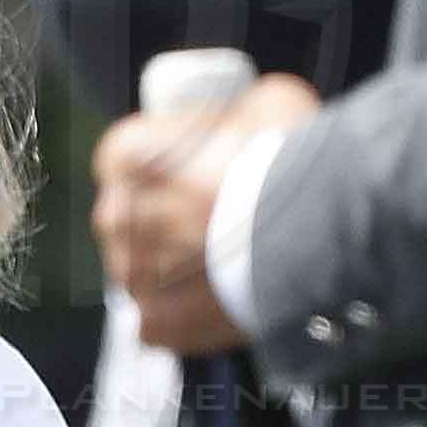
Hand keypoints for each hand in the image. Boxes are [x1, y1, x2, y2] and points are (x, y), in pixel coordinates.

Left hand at [90, 69, 317, 359]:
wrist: (312, 229)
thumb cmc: (285, 158)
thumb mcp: (268, 101)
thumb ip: (242, 110)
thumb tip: (253, 115)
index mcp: (126, 155)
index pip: (129, 159)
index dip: (169, 166)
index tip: (201, 172)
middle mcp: (114, 215)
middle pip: (135, 218)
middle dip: (169, 220)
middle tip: (220, 221)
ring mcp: (131, 275)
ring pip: (149, 271)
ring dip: (178, 271)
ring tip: (228, 267)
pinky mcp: (157, 324)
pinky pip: (164, 320)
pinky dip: (188, 317)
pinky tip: (221, 304)